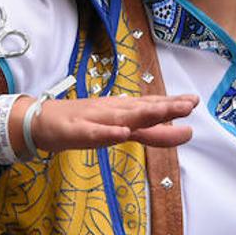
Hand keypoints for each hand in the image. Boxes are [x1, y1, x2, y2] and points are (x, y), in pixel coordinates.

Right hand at [32, 94, 197, 152]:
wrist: (41, 121)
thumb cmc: (82, 122)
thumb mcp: (118, 126)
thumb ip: (145, 130)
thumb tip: (173, 130)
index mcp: (123, 111)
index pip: (152, 107)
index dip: (173, 105)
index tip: (194, 101)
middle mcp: (113, 112)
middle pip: (143, 110)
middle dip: (166, 108)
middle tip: (189, 104)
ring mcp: (96, 121)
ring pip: (123, 117)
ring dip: (144, 114)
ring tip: (164, 111)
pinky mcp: (78, 131)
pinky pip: (95, 133)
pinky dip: (109, 133)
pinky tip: (122, 133)